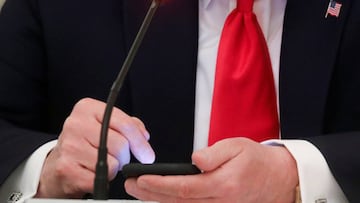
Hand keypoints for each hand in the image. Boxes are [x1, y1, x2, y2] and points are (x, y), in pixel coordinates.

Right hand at [36, 98, 154, 197]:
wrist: (56, 164)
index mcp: (87, 108)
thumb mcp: (105, 125)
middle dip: (125, 157)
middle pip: (121, 144)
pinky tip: (91, 172)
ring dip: (113, 168)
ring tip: (100, 163)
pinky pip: (101, 178)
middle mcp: (76, 123)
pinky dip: (102, 179)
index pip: (125, 124)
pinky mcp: (66, 168)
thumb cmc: (85, 143)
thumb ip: (128, 125)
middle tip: (117, 158)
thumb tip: (144, 136)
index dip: (140, 142)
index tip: (148, 155)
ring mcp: (69, 146)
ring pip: (113, 163)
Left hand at [125, 137, 297, 202]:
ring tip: (140, 192)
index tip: (140, 179)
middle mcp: (219, 202)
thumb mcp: (238, 147)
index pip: (183, 187)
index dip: (159, 185)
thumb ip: (214, 154)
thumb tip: (194, 160)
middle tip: (130, 187)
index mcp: (222, 185)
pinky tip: (162, 199)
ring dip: (159, 201)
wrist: (278, 179)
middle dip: (151, 195)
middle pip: (177, 202)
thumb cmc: (257, 161)